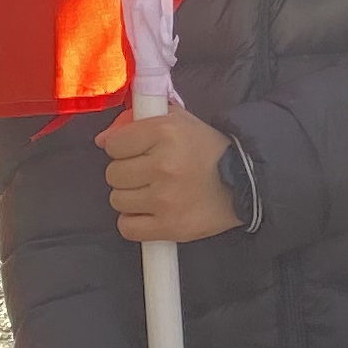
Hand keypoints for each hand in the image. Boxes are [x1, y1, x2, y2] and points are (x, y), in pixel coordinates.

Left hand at [101, 108, 236, 242]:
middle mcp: (164, 165)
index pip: (114, 145)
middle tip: (149, 173)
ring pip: (117, 200)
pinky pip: (127, 227)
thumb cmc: (207, 149)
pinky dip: (135, 221)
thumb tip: (102, 140)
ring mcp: (166, 198)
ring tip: (153, 192)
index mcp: (165, 132)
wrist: (245, 181)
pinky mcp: (170, 227)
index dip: (124, 148)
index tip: (140, 152)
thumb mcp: (177, 121)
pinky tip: (150, 212)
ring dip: (131, 197)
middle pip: (113, 174)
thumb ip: (135, 121)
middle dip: (128, 173)